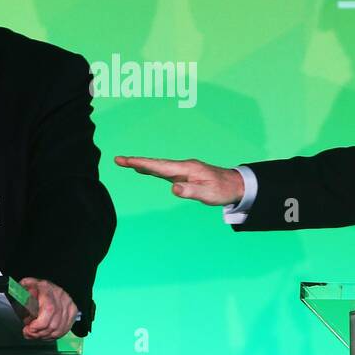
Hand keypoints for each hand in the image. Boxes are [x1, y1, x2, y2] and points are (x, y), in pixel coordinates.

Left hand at [19, 278, 78, 339]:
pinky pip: (64, 330)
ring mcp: (68, 305)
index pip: (48, 311)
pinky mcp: (72, 312)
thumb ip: (19, 291)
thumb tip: (14, 295)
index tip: (28, 328)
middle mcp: (60, 297)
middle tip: (28, 333)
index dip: (37, 325)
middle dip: (38, 333)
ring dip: (44, 336)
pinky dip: (53, 336)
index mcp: (47, 289)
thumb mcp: (26, 284)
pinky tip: (45, 334)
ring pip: (58, 330)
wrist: (56, 281)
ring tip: (35, 334)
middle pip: (52, 325)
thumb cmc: (39, 285)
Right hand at [114, 155, 244, 205]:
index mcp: (187, 169)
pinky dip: (152, 169)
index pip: (160, 166)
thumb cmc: (222, 190)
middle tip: (118, 160)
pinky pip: (164, 170)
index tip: (127, 161)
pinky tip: (145, 169)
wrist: (236, 184)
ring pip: (159, 166)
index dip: (142, 163)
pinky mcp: (184, 175)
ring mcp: (183, 170)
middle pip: (156, 164)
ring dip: (142, 164)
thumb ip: (191, 191)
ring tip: (126, 162)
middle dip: (137, 162)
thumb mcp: (209, 194)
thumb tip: (173, 189)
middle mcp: (183, 167)